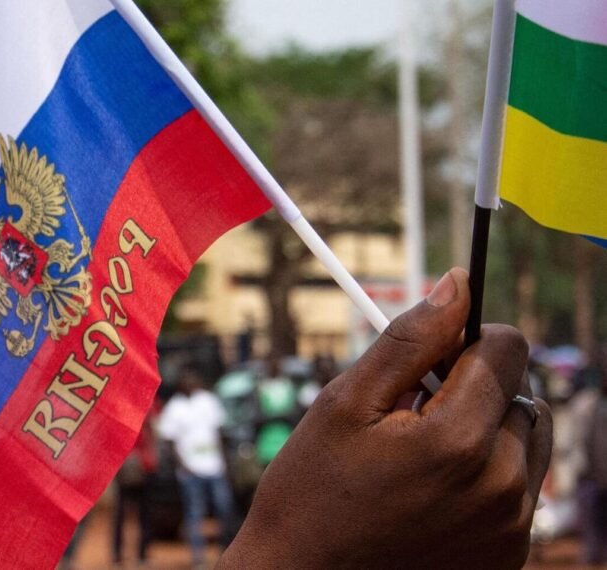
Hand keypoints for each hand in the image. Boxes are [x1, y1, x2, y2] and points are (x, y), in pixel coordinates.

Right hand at [219, 268, 551, 568]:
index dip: (465, 340)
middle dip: (473, 390)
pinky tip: (431, 494)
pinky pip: (520, 489)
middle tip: (410, 416)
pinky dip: (487, 477)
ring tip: (422, 455)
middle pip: (520, 393)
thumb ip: (408, 339)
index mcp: (458, 438)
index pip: (507, 348)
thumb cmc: (312, 491)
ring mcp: (511, 525)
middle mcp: (502, 484)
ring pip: (528, 440)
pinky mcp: (511, 553)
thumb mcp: (345, 404)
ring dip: (487, 432)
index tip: (427, 358)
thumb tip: (457, 283)